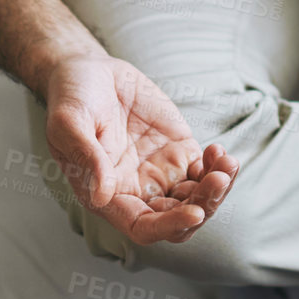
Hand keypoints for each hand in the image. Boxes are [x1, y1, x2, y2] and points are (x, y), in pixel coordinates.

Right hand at [45, 53, 238, 243]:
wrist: (89, 72)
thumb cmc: (71, 100)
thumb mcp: (70, 123)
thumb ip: (88, 158)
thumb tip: (102, 196)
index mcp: (109, 196)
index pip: (143, 227)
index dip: (169, 226)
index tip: (195, 213)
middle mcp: (138, 190)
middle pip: (179, 217)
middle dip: (204, 205)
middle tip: (219, 178)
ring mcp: (161, 170)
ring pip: (198, 197)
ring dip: (218, 188)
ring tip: (228, 163)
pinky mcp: (178, 148)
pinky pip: (205, 169)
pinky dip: (218, 166)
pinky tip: (220, 151)